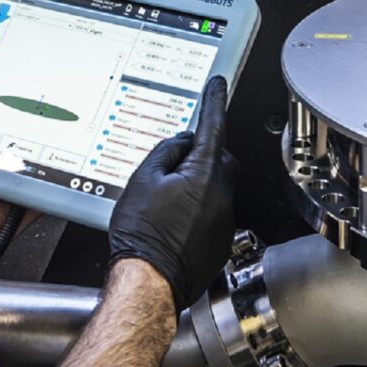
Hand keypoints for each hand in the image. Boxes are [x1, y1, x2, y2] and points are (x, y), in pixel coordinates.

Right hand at [107, 75, 237, 310]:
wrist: (148, 281)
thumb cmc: (141, 235)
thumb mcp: (142, 180)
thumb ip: (165, 152)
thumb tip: (181, 142)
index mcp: (204, 173)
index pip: (213, 125)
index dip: (214, 101)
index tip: (218, 85)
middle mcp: (222, 195)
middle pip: (219, 158)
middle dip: (202, 155)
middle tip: (172, 166)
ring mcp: (225, 220)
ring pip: (216, 188)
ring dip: (197, 188)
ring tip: (165, 206)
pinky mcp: (221, 241)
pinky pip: (213, 214)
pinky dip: (197, 213)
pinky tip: (173, 225)